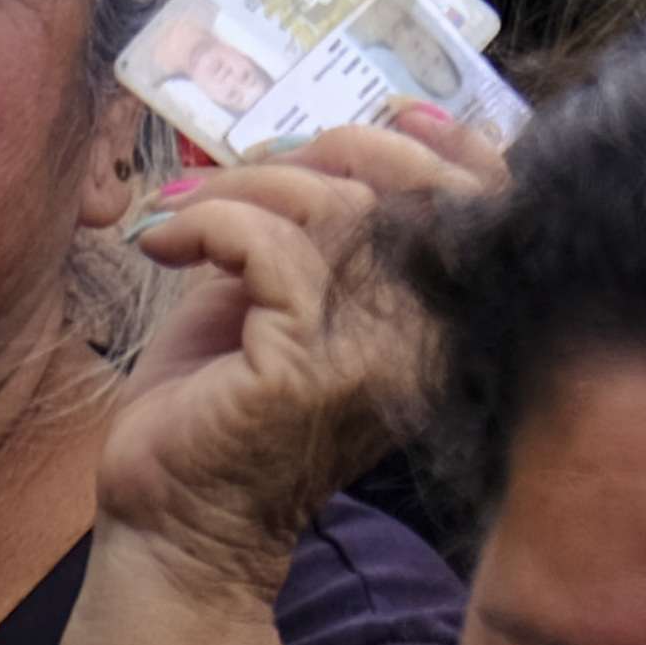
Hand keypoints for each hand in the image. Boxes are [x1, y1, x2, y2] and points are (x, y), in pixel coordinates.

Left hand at [100, 121, 491, 607]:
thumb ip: (328, 227)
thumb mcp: (286, 295)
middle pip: (405, 186)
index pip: (483, 206)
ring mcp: (371, 357)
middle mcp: (424, 341)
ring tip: (182, 216)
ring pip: (332, 204)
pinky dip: (207, 223)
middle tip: (238, 175)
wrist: (170, 530)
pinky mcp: (306, 370)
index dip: (445, 142)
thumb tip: (346, 135)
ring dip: (242, 185)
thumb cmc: (219, 408)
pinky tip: (162, 247)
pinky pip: (269, 247)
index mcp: (433, 323)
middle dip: (317, 150)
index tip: (383, 115)